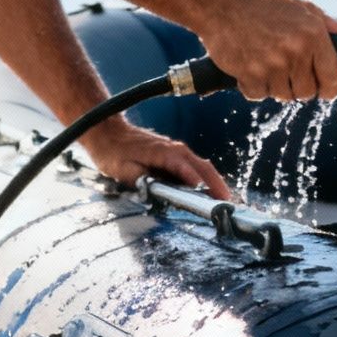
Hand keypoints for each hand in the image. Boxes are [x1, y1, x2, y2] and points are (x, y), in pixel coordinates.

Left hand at [80, 119, 231, 199]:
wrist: (108, 133)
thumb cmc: (113, 152)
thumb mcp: (123, 170)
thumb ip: (143, 181)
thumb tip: (160, 192)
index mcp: (166, 153)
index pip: (190, 171)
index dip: (203, 186)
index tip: (214, 201)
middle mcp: (176, 150)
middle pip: (204, 168)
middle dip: (217, 185)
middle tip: (228, 204)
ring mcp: (177, 150)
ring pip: (203, 166)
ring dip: (215, 181)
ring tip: (224, 199)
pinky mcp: (174, 154)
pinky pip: (196, 166)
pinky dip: (206, 177)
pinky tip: (210, 190)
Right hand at [200, 0, 336, 102]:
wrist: (220, 4)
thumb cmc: (262, 5)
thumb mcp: (299, 7)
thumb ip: (325, 23)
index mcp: (314, 35)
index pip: (333, 78)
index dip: (330, 89)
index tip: (325, 90)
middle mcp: (296, 51)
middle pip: (307, 93)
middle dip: (298, 86)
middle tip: (287, 71)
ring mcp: (273, 65)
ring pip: (283, 96)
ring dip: (275, 85)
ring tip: (266, 62)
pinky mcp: (250, 75)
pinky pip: (259, 96)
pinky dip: (254, 86)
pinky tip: (250, 66)